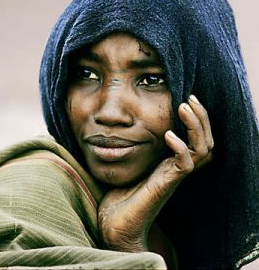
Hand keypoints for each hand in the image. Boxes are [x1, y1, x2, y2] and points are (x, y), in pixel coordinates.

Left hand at [98, 95, 212, 255]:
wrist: (115, 223)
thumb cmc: (120, 194)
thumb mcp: (129, 163)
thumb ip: (133, 146)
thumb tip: (121, 125)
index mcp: (170, 162)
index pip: (195, 138)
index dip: (196, 119)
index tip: (186, 99)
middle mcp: (177, 168)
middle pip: (206, 141)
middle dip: (201, 117)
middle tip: (190, 98)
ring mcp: (174, 176)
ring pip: (202, 150)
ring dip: (196, 126)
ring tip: (184, 107)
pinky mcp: (166, 185)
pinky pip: (185, 165)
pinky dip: (180, 148)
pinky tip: (168, 135)